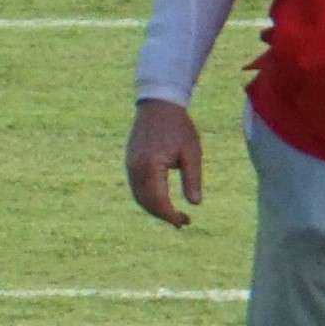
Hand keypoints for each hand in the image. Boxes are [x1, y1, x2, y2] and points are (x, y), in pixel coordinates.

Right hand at [125, 98, 203, 227]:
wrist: (158, 104)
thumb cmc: (179, 127)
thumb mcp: (192, 152)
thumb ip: (193, 179)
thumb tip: (195, 204)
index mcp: (152, 166)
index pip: (159, 201)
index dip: (171, 216)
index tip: (185, 222)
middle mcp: (136, 169)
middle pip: (146, 203)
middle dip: (163, 216)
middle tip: (182, 222)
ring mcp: (130, 165)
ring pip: (139, 197)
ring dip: (154, 209)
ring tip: (172, 214)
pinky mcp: (129, 162)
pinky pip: (136, 188)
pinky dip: (148, 198)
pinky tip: (161, 200)